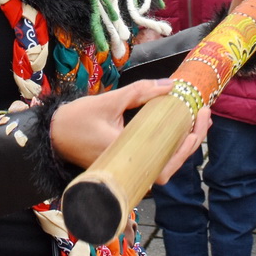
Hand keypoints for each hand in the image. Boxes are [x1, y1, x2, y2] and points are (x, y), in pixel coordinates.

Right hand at [50, 79, 211, 183]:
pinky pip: (155, 159)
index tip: (199, 119)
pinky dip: (170, 144)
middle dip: (193, 139)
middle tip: (204, 113)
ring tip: (197, 116)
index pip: (167, 161)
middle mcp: (130, 169)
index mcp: (126, 156)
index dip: (189, 144)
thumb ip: (139, 92)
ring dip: (184, 142)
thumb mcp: (108, 101)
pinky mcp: (127, 165)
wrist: (51, 136)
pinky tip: (179, 125)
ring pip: (164, 163)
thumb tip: (170, 85)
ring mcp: (128, 170)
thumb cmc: (75, 120)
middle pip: (172, 164)